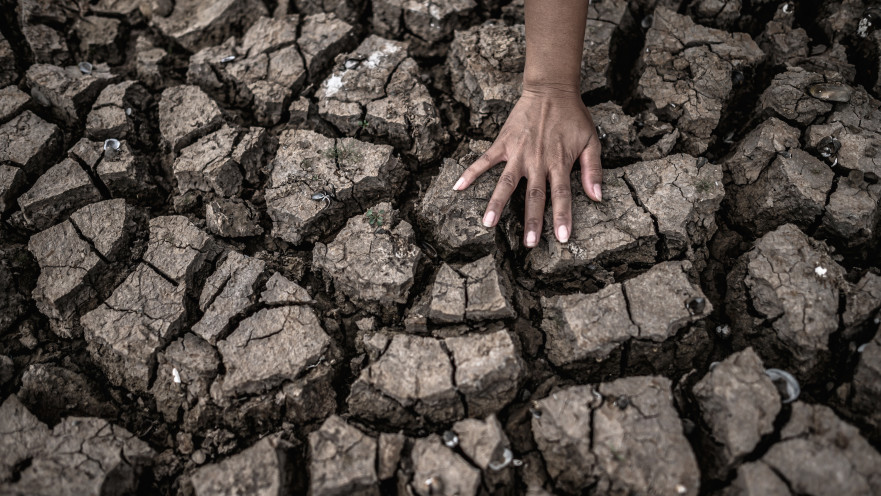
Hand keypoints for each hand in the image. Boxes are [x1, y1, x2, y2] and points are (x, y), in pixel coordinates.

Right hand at [453, 85, 602, 246]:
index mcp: (559, 162)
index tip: (562, 238)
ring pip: (506, 183)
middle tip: (529, 244)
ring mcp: (518, 153)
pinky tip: (458, 187)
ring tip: (487, 224)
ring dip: (497, 203)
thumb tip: (597, 197)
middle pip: (534, 196)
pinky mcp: (503, 144)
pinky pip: (485, 161)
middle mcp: (537, 161)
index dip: (562, 217)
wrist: (551, 90)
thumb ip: (593, 169)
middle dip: (532, 221)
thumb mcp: (592, 140)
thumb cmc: (574, 116)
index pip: (561, 194)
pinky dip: (471, 173)